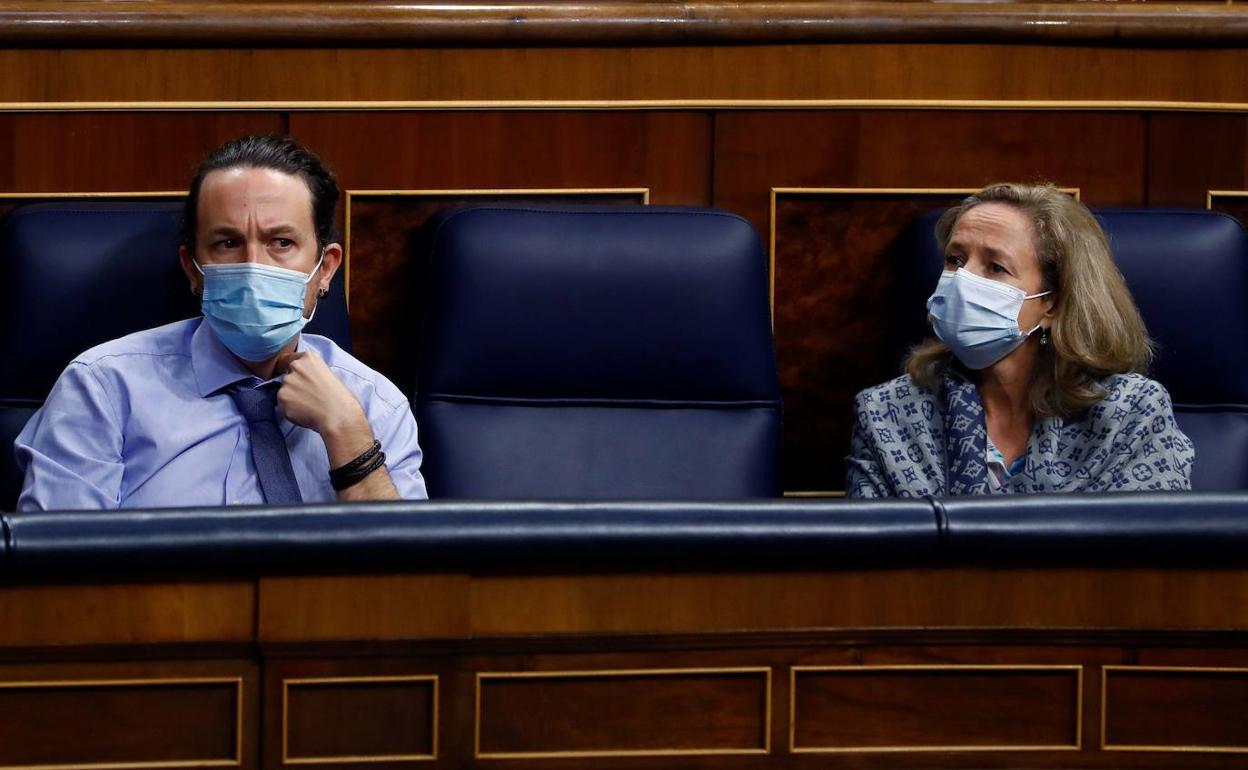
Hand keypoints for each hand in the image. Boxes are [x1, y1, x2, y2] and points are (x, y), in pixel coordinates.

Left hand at [275, 350, 374, 466]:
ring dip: (292, 397)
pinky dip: (290, 409)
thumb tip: (304, 380)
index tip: (296, 377)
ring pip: (284, 390)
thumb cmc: (339, 397)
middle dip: (294, 384)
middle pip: (287, 375)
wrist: (338, 415)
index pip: (290, 359)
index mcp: (308, 358)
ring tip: (308, 405)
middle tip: (308, 395)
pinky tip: (304, 411)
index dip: (294, 370)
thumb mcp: (328, 374)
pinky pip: (283, 404)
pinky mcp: (282, 398)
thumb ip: (311, 372)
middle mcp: (295, 367)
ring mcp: (287, 382)